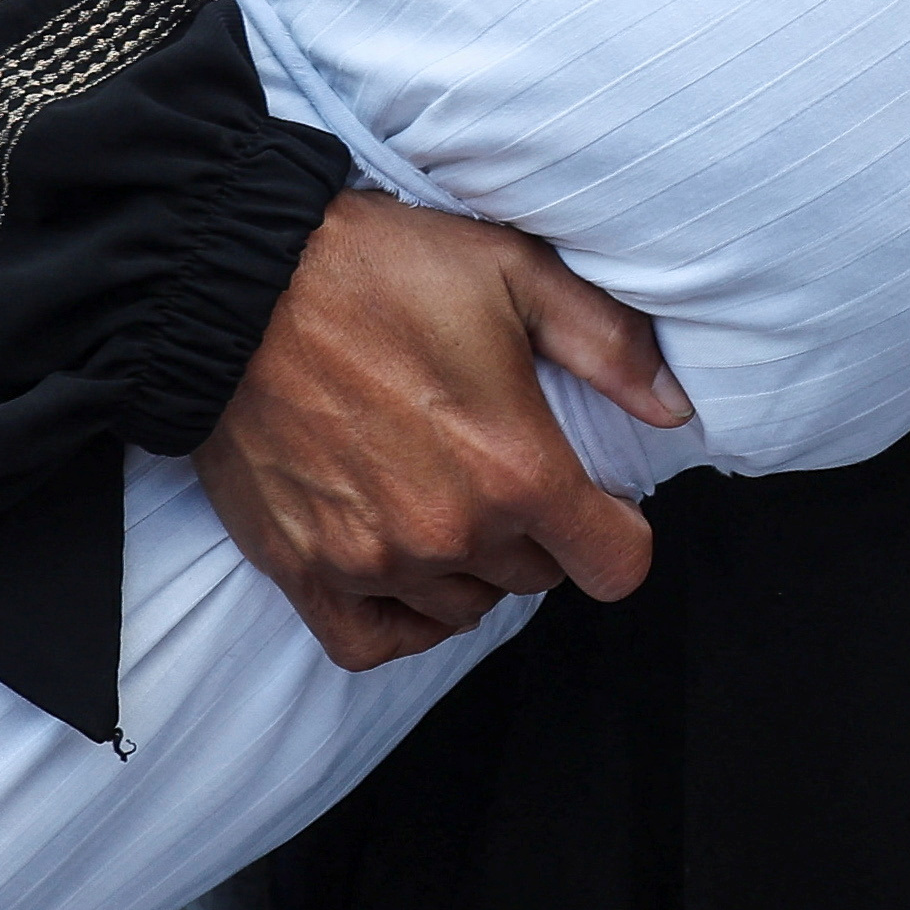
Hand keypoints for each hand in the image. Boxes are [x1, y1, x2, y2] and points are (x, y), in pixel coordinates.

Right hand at [193, 193, 690, 670]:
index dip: (619, 533)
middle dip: (537, 533)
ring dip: (470, 568)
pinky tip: (409, 574)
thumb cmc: (377, 268)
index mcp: (516, 469)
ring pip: (461, 608)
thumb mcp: (515, 273)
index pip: (614, 564)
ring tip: (450, 501)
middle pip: (534, 579)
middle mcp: (450, 531)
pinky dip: (402, 621)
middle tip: (504, 469)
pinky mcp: (304, 568)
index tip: (600, 502)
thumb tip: (673, 409)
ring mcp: (373, 559)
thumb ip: (609, 346)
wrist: (236, 282)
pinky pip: (373, 642)